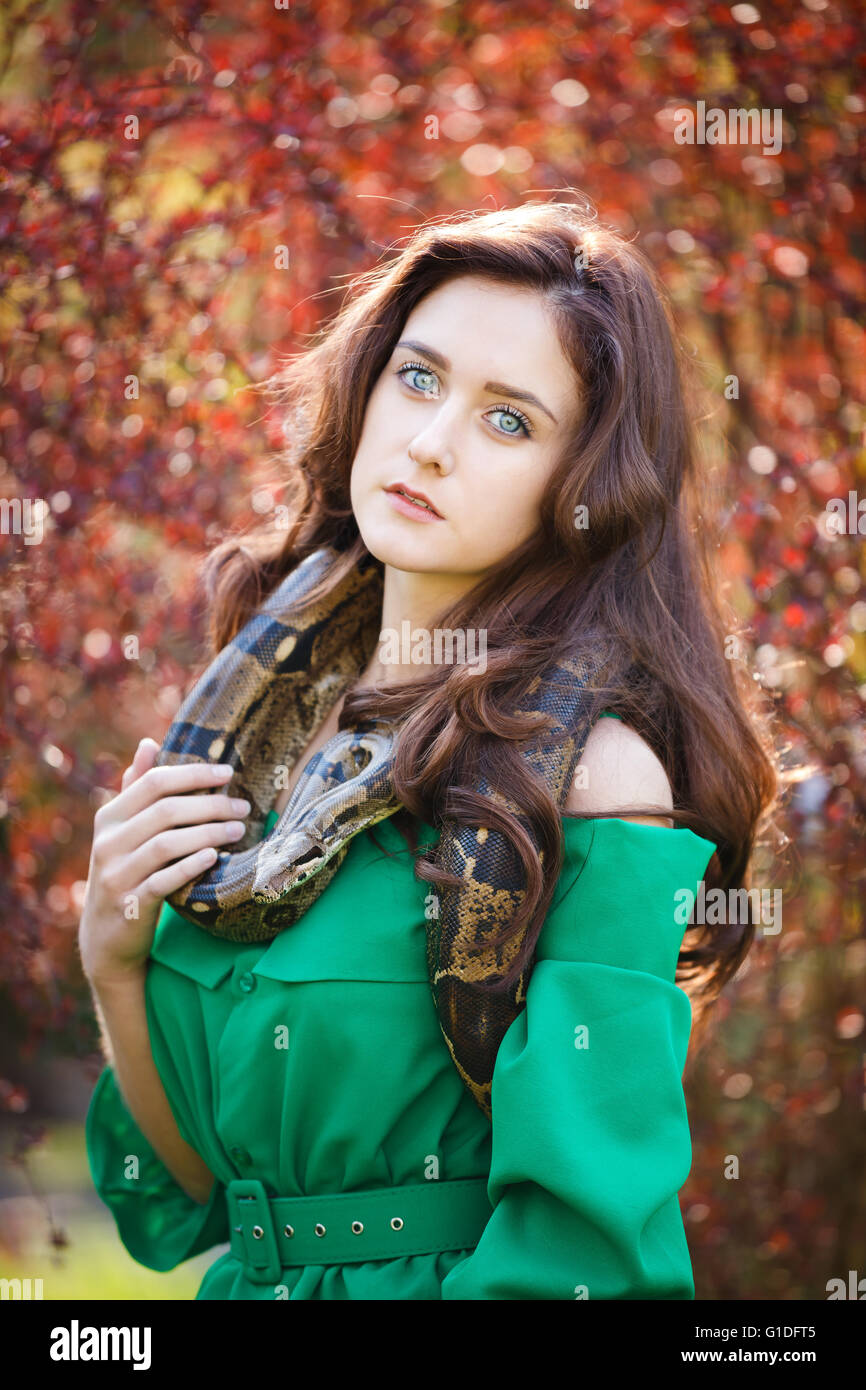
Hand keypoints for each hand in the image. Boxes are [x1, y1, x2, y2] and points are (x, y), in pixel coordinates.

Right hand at [78, 737, 250, 984]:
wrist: (106, 936)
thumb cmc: (126, 872)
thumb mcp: (124, 831)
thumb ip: (136, 790)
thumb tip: (148, 743)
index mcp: (108, 817)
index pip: (153, 783)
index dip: (193, 774)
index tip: (228, 773)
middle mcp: (107, 842)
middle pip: (165, 811)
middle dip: (210, 805)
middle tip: (243, 807)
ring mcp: (116, 874)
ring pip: (166, 844)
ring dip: (208, 833)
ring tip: (238, 830)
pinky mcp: (130, 904)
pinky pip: (164, 880)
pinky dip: (191, 865)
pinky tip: (215, 857)